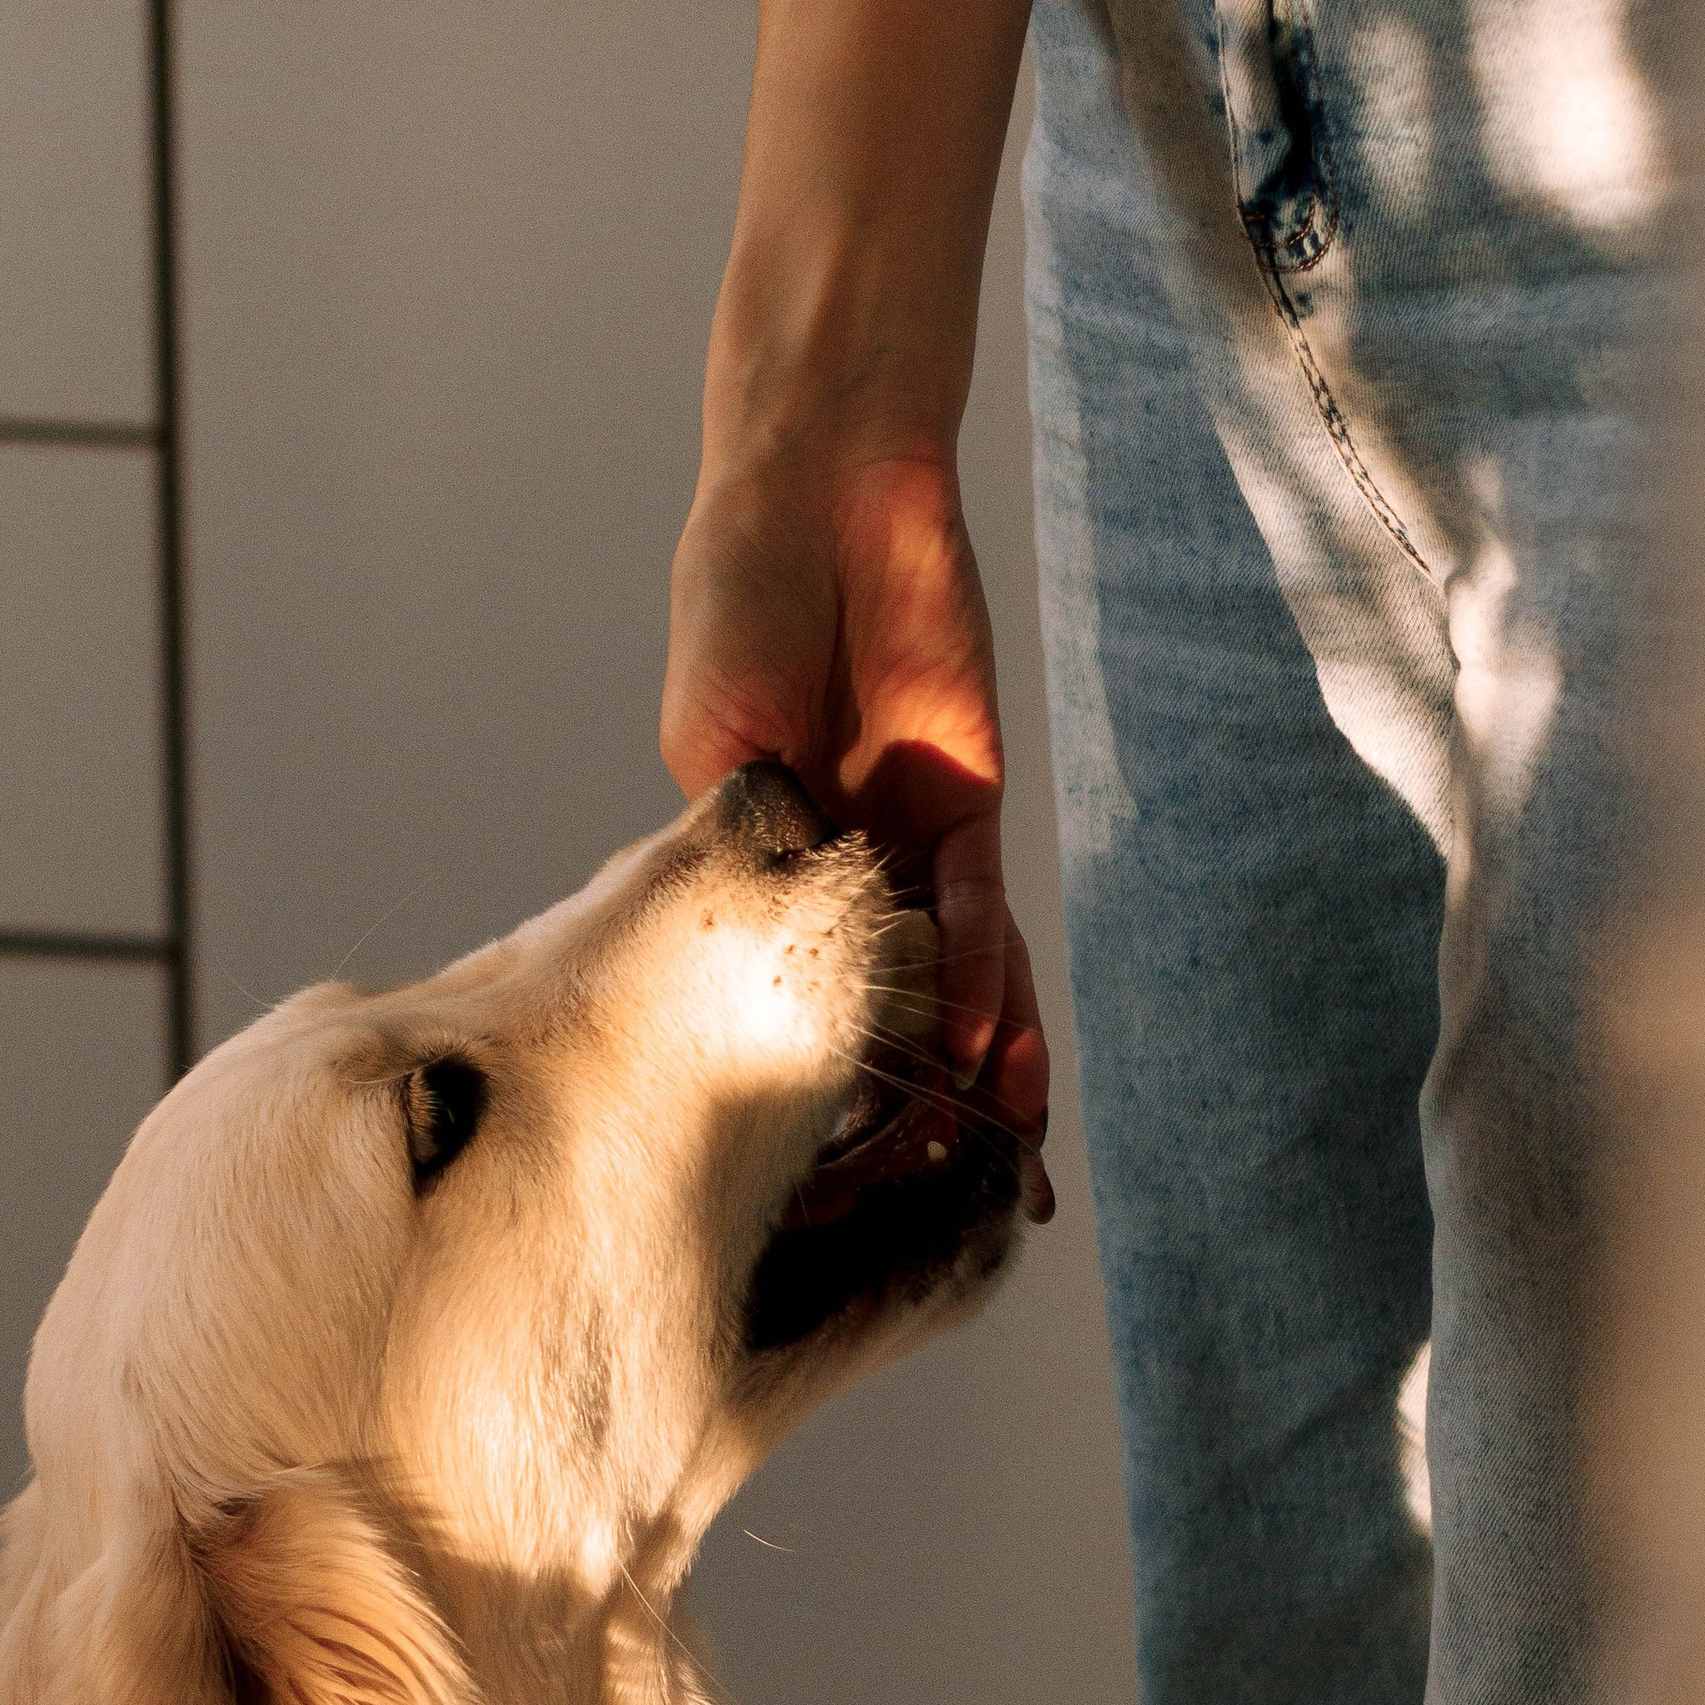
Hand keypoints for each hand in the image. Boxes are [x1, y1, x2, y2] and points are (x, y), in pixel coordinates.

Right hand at [665, 444, 1052, 1187]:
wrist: (826, 493)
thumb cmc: (740, 597)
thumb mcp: (715, 733)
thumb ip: (748, 830)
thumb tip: (779, 934)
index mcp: (760, 858)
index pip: (779, 987)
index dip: (799, 1073)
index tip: (800, 1171)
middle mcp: (837, 865)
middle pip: (876, 1007)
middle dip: (903, 1107)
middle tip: (915, 1210)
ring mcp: (903, 839)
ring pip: (944, 980)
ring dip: (970, 1074)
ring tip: (989, 1171)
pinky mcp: (965, 802)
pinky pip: (979, 913)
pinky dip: (986, 980)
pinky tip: (986, 1055)